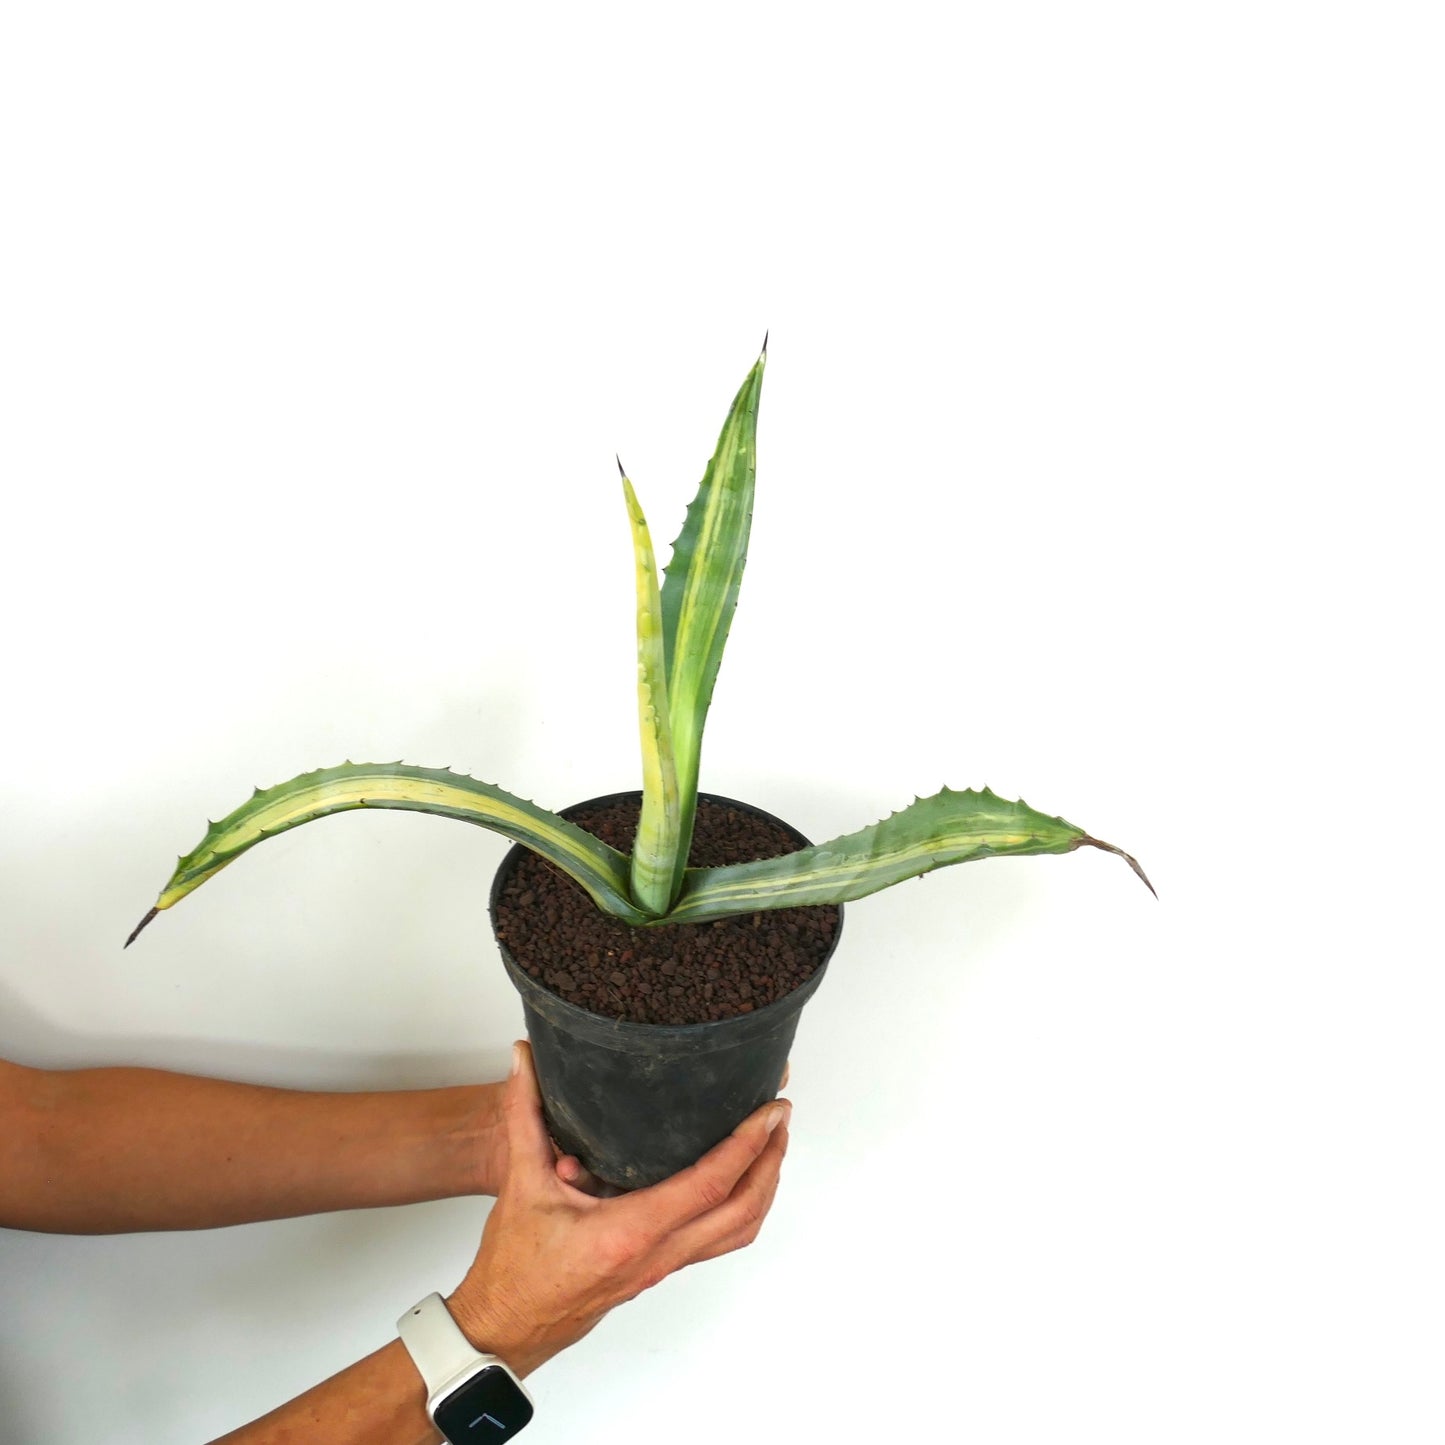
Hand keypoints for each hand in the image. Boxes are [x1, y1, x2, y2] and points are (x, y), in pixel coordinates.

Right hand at [449, 1040, 790, 1375]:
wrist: (505, 1327)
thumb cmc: (514, 1267)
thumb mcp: (520, 1182)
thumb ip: (524, 1113)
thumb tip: (525, 1058)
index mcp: (630, 1232)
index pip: (709, 1185)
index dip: (748, 1144)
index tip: (771, 1110)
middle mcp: (657, 1254)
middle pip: (742, 1212)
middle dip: (770, 1160)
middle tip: (779, 1116)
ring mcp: (662, 1267)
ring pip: (737, 1233)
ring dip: (762, 1187)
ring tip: (769, 1143)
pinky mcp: (659, 1270)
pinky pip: (718, 1241)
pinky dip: (741, 1208)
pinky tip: (735, 1180)